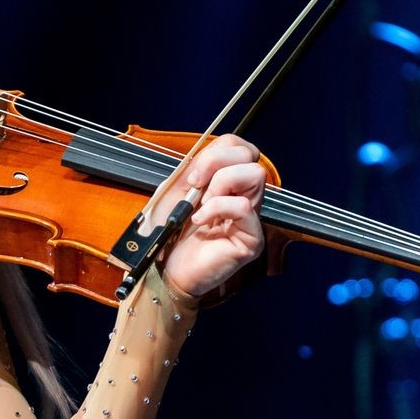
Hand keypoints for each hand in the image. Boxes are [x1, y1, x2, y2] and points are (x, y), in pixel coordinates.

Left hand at [158, 134, 266, 300]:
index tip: (192, 174)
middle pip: (251, 155)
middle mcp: (244, 197)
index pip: (239, 148)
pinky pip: (244, 208)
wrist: (163, 270)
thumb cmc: (169, 234)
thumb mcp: (177, 191)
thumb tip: (210, 154)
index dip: (216, 152)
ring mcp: (251, 218)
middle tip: (196, 188)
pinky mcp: (252, 239)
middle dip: (217, 164)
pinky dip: (217, 208)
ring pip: (256, 175)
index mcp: (228, 183)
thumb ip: (196, 169)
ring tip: (203, 205)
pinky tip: (200, 220)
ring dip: (221, 184)